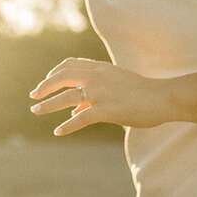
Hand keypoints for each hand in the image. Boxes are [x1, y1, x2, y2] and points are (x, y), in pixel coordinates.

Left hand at [28, 57, 167, 135]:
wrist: (163, 97)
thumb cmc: (141, 92)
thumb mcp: (116, 85)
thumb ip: (95, 93)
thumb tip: (75, 110)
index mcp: (100, 68)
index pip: (69, 65)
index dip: (53, 73)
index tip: (45, 82)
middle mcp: (97, 76)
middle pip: (62, 78)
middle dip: (44, 87)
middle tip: (33, 96)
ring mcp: (101, 93)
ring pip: (66, 97)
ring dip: (48, 105)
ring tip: (36, 110)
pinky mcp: (107, 110)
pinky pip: (81, 119)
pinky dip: (67, 126)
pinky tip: (58, 131)